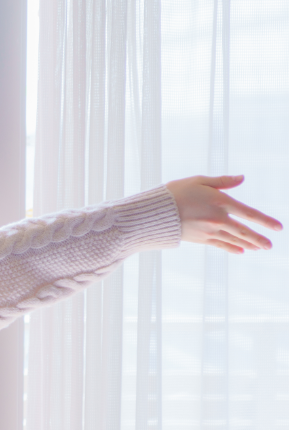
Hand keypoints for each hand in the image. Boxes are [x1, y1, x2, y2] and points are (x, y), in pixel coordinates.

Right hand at [166, 175, 281, 253]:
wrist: (154, 214)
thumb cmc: (175, 192)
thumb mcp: (198, 181)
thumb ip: (222, 181)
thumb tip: (242, 178)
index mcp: (220, 203)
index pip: (249, 214)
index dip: (265, 221)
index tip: (278, 228)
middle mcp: (218, 220)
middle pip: (244, 231)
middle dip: (259, 238)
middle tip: (270, 245)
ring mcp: (209, 231)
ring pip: (234, 239)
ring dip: (248, 244)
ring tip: (260, 248)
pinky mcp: (200, 239)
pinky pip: (220, 245)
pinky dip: (232, 248)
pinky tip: (240, 251)